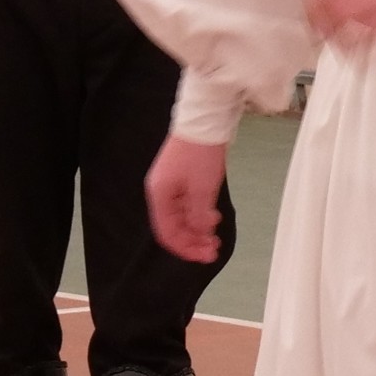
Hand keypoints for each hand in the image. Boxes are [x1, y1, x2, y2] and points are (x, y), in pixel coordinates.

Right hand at [145, 135, 228, 263]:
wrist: (205, 119)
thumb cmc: (201, 154)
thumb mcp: (202, 189)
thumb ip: (198, 216)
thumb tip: (199, 236)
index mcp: (159, 195)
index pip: (167, 233)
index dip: (185, 249)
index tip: (205, 257)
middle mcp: (161, 192)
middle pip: (173, 226)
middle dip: (193, 240)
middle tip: (215, 249)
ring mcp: (171, 184)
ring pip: (182, 216)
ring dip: (198, 228)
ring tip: (216, 234)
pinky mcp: (182, 178)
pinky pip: (187, 205)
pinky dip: (199, 214)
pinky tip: (213, 216)